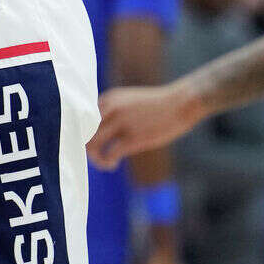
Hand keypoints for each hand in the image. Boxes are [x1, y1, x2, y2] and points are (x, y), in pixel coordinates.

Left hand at [88, 84, 204, 169]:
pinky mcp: (132, 138)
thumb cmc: (158, 104)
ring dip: (94, 157)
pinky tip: (113, 164)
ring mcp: (120, 123)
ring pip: (91, 144)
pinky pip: (109, 154)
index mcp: (108, 99)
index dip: (83, 132)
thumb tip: (102, 129)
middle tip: (96, 155)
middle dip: (86, 146)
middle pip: (83, 131)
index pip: (82, 117)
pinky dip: (106, 162)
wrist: (181, 102)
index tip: (89, 141)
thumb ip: (114, 110)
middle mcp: (110, 109)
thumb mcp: (130, 100)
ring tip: (104, 162)